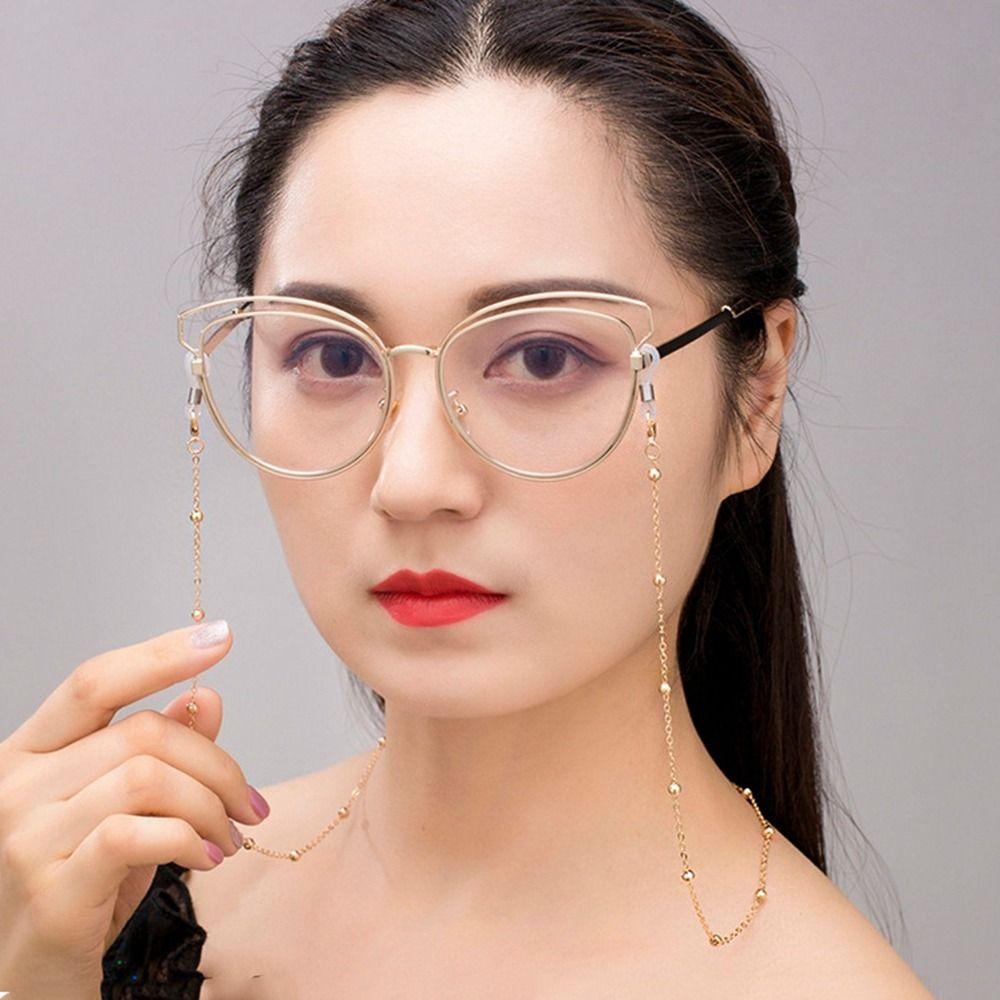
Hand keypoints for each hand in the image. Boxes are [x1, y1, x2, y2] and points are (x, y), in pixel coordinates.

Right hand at [0, 620, 266, 996]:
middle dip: (218, 765)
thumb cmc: (82, 883)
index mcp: (29, 751)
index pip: (95, 681)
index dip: (161, 654)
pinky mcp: (51, 886)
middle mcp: (15, 784)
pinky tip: (207, 859)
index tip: (222, 637)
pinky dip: (190, 839)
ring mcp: (25, 835)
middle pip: (143, 733)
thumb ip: (160, 751)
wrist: (35, 977)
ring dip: (212, 807)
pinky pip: (140, 833)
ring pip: (150, 778)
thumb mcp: (124, 808)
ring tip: (228, 838)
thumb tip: (206, 695)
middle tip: (250, 805)